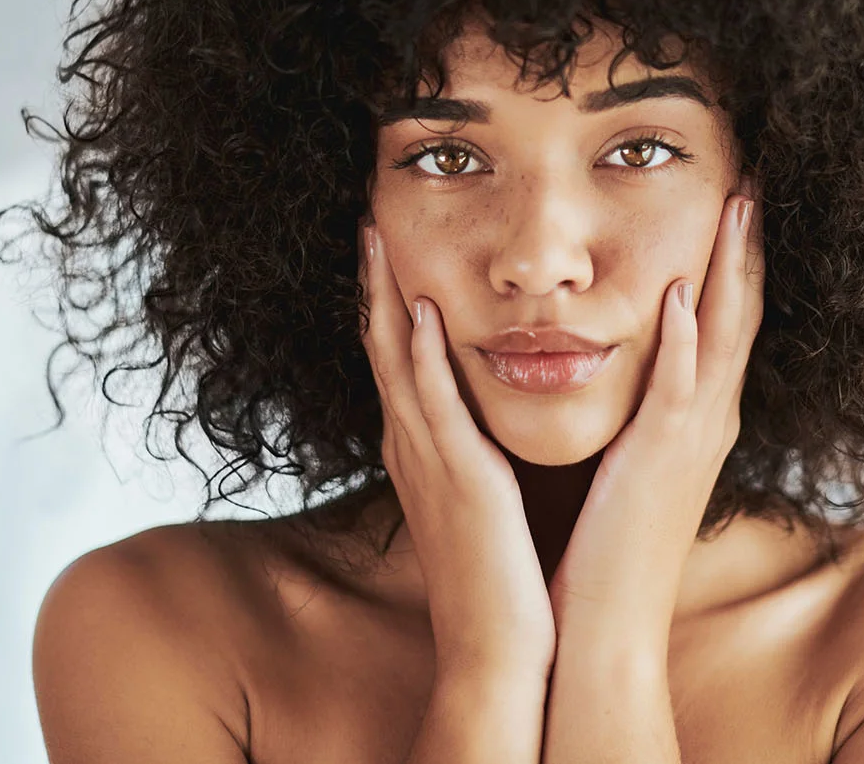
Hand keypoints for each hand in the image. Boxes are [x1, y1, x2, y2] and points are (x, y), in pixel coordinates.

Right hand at [358, 220, 556, 676]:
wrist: (496, 644)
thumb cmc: (493, 572)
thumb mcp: (476, 495)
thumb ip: (469, 449)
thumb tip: (475, 416)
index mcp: (420, 446)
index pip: (394, 356)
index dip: (385, 298)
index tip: (386, 244)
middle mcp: (412, 444)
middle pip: (380, 345)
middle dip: (373, 282)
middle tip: (367, 219)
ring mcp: (427, 459)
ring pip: (394, 362)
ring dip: (384, 297)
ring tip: (378, 238)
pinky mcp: (456, 477)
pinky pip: (431, 405)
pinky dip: (420, 357)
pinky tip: (417, 311)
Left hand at [547, 190, 765, 650]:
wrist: (603, 629)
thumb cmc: (608, 547)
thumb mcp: (631, 465)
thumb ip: (640, 415)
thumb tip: (628, 370)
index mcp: (696, 418)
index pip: (726, 320)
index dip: (733, 259)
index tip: (733, 199)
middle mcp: (707, 421)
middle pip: (740, 313)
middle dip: (746, 244)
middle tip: (751, 177)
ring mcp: (690, 441)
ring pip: (723, 337)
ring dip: (729, 269)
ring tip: (735, 205)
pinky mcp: (660, 463)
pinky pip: (680, 390)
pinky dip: (687, 341)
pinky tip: (684, 294)